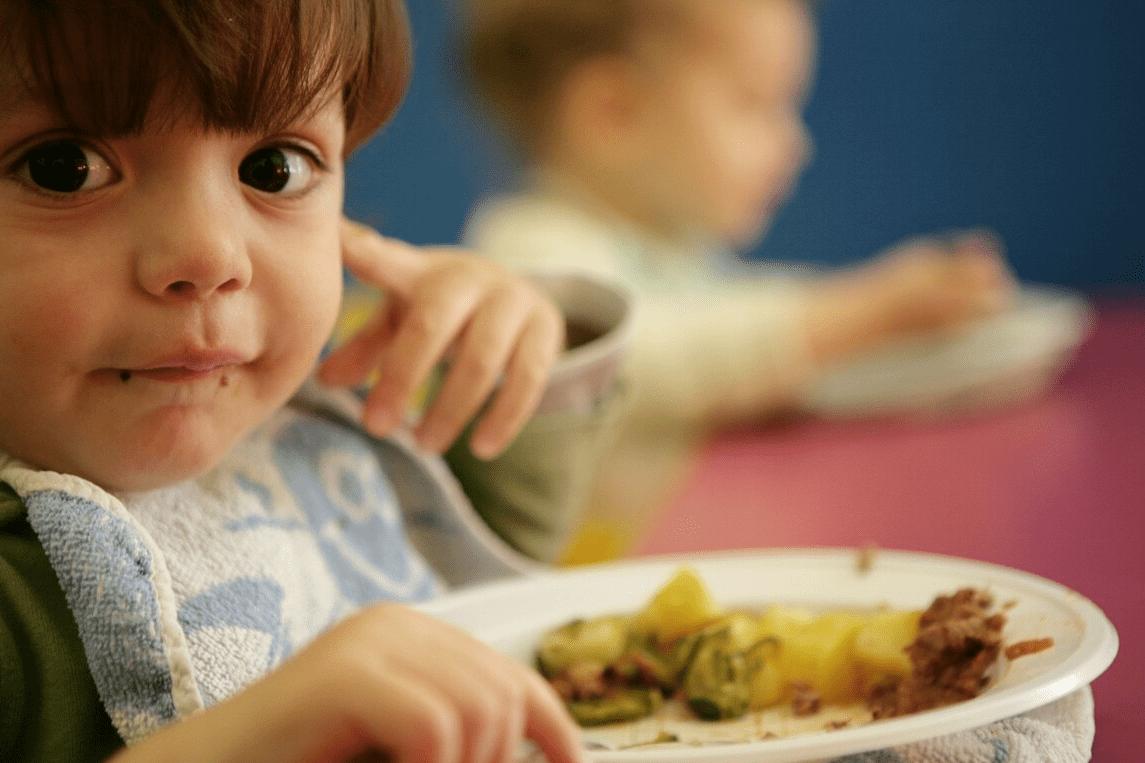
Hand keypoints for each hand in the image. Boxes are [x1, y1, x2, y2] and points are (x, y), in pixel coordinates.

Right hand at [111, 604, 585, 762]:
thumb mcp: (397, 748)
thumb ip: (453, 738)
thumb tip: (530, 754)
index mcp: (413, 636)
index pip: (511, 673)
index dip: (554, 724)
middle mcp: (397, 624)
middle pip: (503, 693)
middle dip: (500, 758)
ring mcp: (370, 642)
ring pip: (479, 711)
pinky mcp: (346, 672)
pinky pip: (434, 727)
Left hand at [319, 219, 564, 458]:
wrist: (516, 295)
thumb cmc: (442, 309)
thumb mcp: (401, 318)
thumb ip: (366, 346)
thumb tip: (324, 381)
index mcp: (422, 271)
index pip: (387, 260)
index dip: (364, 251)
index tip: (339, 245)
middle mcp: (469, 277)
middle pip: (431, 325)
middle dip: (401, 378)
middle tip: (376, 427)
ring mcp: (513, 299)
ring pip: (482, 358)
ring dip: (451, 408)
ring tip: (424, 445)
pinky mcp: (546, 326)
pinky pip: (528, 378)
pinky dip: (504, 418)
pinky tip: (482, 449)